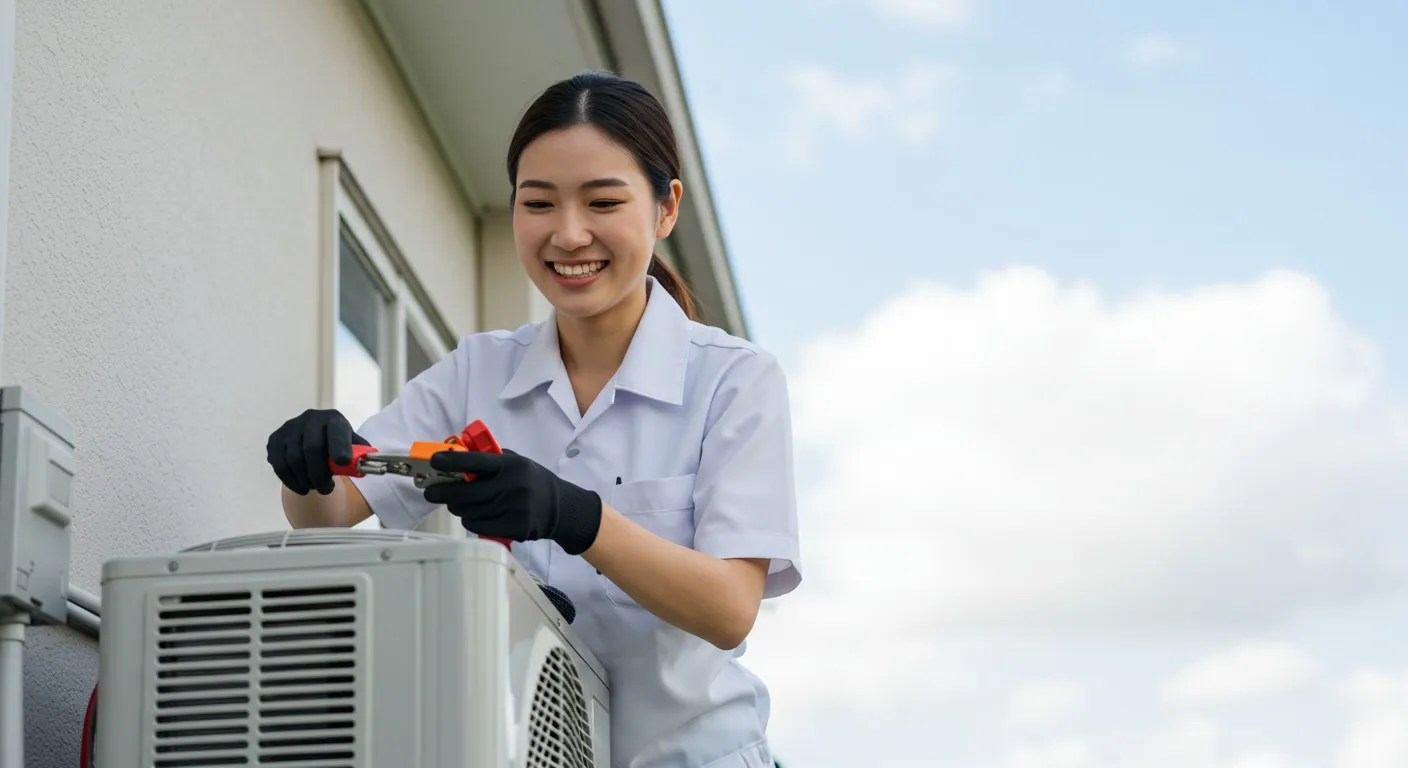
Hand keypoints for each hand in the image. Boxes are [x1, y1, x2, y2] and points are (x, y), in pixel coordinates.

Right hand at [266, 408, 369, 494]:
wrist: (315, 440)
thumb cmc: (339, 446)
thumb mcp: (353, 447)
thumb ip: (360, 455)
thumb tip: (368, 464)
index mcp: (333, 419)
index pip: (336, 431)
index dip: (339, 446)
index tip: (343, 463)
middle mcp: (310, 418)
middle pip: (312, 448)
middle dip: (319, 474)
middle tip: (326, 489)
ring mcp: (290, 427)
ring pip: (293, 459)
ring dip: (305, 479)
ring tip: (315, 488)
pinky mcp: (275, 439)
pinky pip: (278, 464)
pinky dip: (290, 480)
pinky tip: (300, 487)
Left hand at [423, 450, 602, 554]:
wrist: (559, 507)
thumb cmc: (531, 481)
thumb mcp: (516, 462)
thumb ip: (490, 460)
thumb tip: (456, 456)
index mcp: (511, 465)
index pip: (476, 461)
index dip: (452, 461)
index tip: (434, 461)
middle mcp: (512, 486)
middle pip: (466, 492)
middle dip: (443, 492)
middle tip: (431, 492)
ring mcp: (513, 509)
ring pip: (469, 511)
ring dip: (457, 508)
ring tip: (457, 504)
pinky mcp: (514, 528)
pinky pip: (478, 526)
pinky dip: (470, 521)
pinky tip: (472, 516)